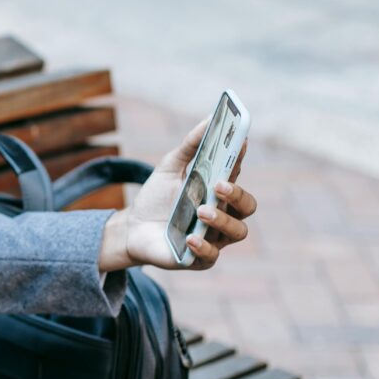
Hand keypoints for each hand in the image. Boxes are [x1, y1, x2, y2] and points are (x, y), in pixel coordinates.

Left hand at [100, 118, 257, 271]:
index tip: (239, 141)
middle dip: (238, 194)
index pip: (237, 174)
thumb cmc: (156, 197)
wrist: (131, 228)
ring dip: (222, 220)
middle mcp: (224, 214)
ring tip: (202, 210)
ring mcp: (215, 238)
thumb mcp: (169, 167)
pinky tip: (190, 237)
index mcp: (219, 191)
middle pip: (247, 206)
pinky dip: (203, 246)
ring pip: (237, 231)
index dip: (239, 158)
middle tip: (219, 185)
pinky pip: (212, 256)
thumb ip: (190, 146)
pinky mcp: (200, 259)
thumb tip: (209, 119)